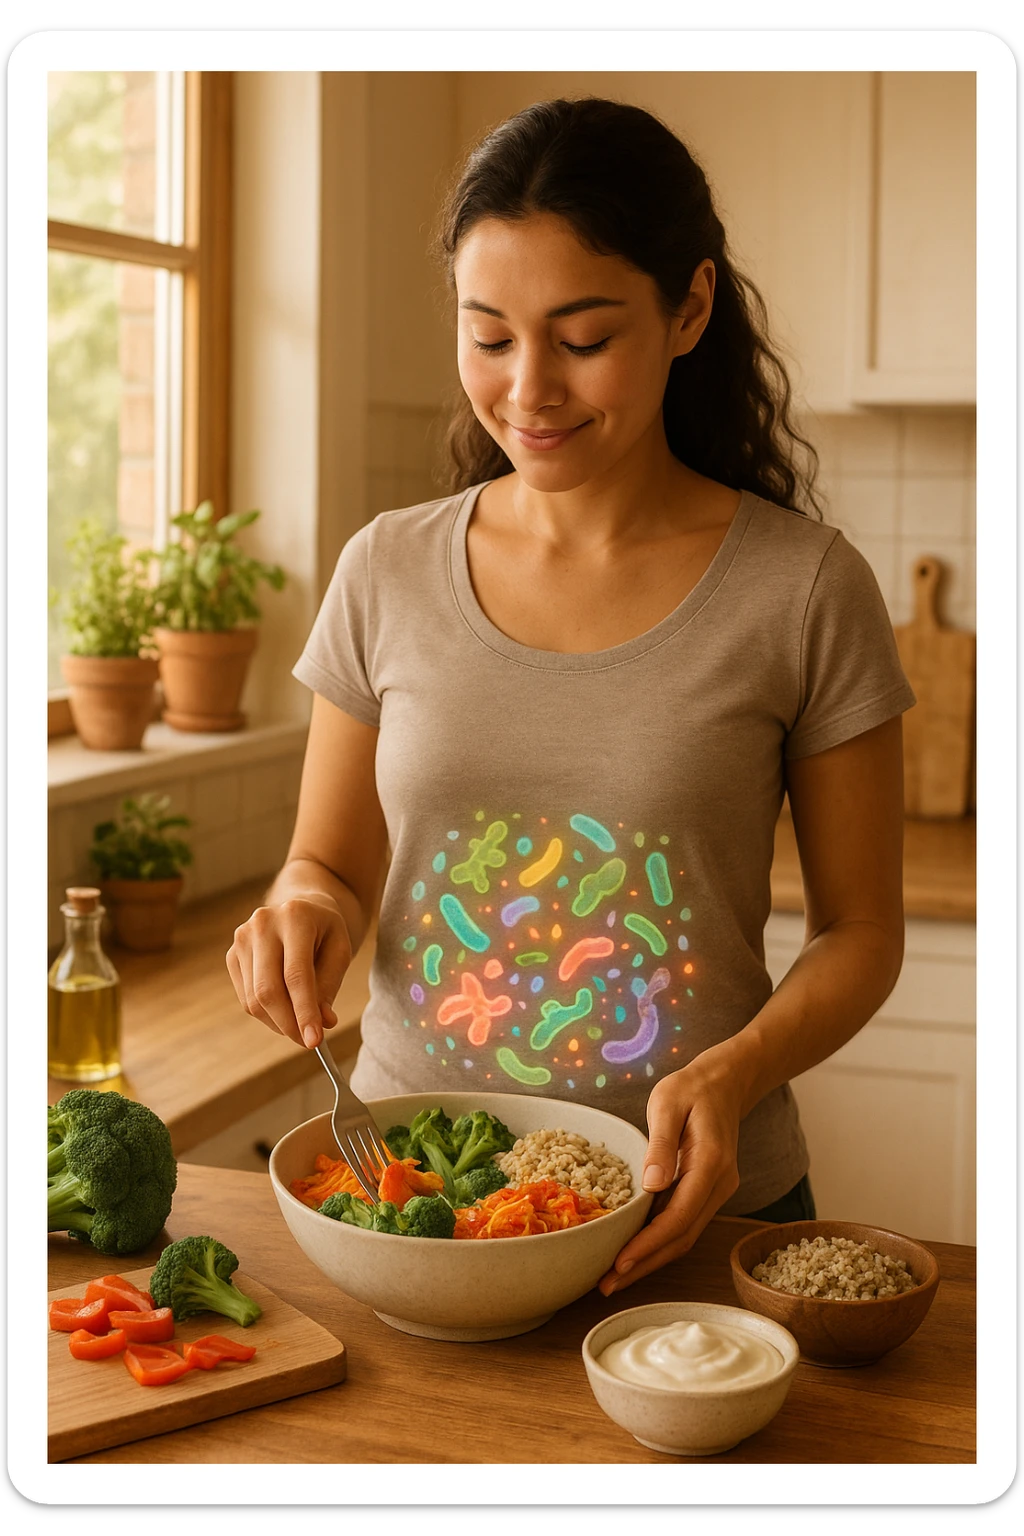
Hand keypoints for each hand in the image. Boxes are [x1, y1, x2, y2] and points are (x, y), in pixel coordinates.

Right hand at [226, 897, 352, 1048]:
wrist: (302, 907)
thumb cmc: (325, 931)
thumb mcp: (340, 951)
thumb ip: (329, 986)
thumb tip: (322, 1023)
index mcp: (295, 916)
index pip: (296, 975)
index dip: (304, 1012)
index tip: (315, 1041)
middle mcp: (262, 924)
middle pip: (268, 990)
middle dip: (288, 1024)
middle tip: (308, 1042)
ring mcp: (242, 938)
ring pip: (254, 999)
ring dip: (278, 1023)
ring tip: (300, 1026)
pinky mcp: (232, 954)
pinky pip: (246, 998)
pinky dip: (266, 1014)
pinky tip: (284, 1010)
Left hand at [597, 1057, 743, 1295]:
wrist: (725, 1082)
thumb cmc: (691, 1088)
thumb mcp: (668, 1104)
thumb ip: (660, 1143)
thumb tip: (651, 1186)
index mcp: (710, 1164)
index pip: (678, 1217)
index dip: (648, 1245)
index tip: (619, 1263)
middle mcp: (719, 1185)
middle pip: (683, 1237)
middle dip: (646, 1264)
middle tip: (607, 1285)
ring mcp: (717, 1191)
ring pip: (685, 1236)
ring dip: (651, 1258)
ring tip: (614, 1277)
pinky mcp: (708, 1191)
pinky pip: (684, 1222)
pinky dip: (659, 1241)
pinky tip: (634, 1249)